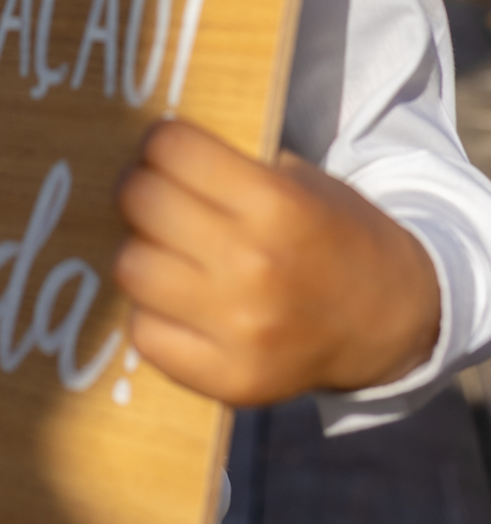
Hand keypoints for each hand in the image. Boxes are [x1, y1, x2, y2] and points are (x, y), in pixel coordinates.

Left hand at [113, 119, 441, 405]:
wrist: (392, 322)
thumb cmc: (334, 235)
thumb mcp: (298, 181)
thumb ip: (229, 168)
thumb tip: (148, 158)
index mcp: (276, 204)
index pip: (170, 148)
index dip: (159, 142)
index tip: (162, 150)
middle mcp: (254, 266)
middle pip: (142, 202)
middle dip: (140, 188)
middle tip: (151, 193)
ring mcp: (241, 330)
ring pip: (131, 268)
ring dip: (140, 250)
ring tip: (162, 248)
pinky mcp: (231, 380)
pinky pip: (147, 334)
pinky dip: (152, 313)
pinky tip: (176, 301)